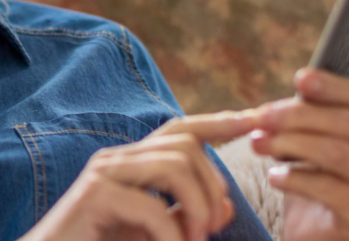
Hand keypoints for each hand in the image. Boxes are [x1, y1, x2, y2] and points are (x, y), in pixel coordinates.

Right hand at [20, 111, 257, 240]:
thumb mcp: (152, 233)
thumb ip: (183, 217)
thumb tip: (223, 207)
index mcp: (131, 164)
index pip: (180, 129)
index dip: (218, 122)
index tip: (254, 120)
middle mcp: (116, 160)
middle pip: (185, 146)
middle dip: (213, 184)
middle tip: (213, 228)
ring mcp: (103, 174)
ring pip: (174, 165)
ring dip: (197, 207)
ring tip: (195, 240)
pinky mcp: (94, 196)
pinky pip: (152, 205)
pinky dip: (171, 235)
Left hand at [250, 31, 348, 240]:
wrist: (313, 230)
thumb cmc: (315, 172)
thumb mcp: (324, 126)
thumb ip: (344, 88)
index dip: (332, 86)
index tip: (299, 79)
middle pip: (347, 125)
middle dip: (298, 117)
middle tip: (260, 117)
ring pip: (338, 154)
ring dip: (291, 145)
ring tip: (258, 144)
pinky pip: (331, 190)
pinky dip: (297, 179)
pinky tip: (274, 176)